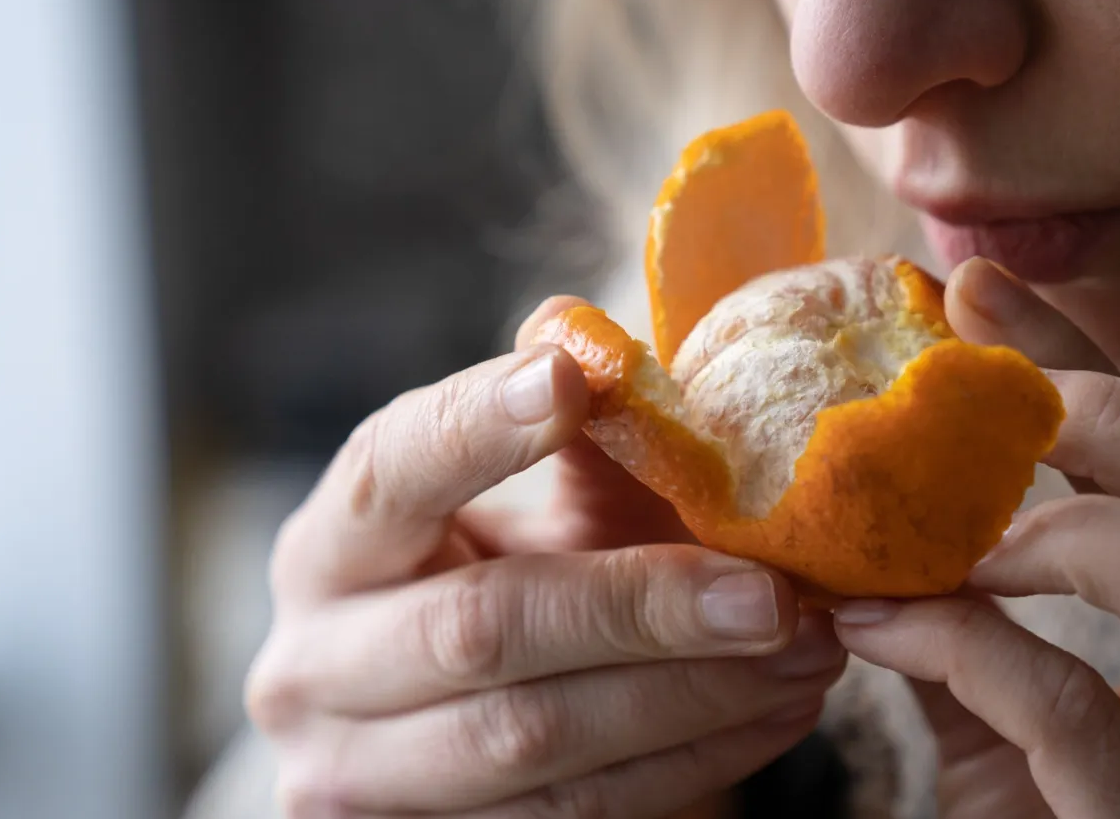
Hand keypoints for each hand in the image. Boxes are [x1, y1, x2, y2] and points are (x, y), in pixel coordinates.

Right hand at [245, 296, 845, 818]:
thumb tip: (635, 348)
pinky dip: (697, 759)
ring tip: (807, 648)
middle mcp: (312, 666)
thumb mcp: (528, 503)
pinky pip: (580, 812)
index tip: (574, 377)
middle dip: (643, 607)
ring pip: (537, 742)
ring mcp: (360, 777)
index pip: (390, 472)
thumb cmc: (504, 571)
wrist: (440, 715)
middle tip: (771, 591)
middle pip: (482, 631)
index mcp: (332, 544)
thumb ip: (580, 433)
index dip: (477, 426)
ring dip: (694, 695)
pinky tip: (778, 709)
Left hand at [834, 259, 1119, 817]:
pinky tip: (880, 628)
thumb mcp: (1010, 721)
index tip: (979, 294)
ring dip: (1080, 536)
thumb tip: (901, 480)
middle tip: (988, 403)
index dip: (1106, 374)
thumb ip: (978, 612)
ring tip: (961, 537)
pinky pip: (1088, 718)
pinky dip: (976, 648)